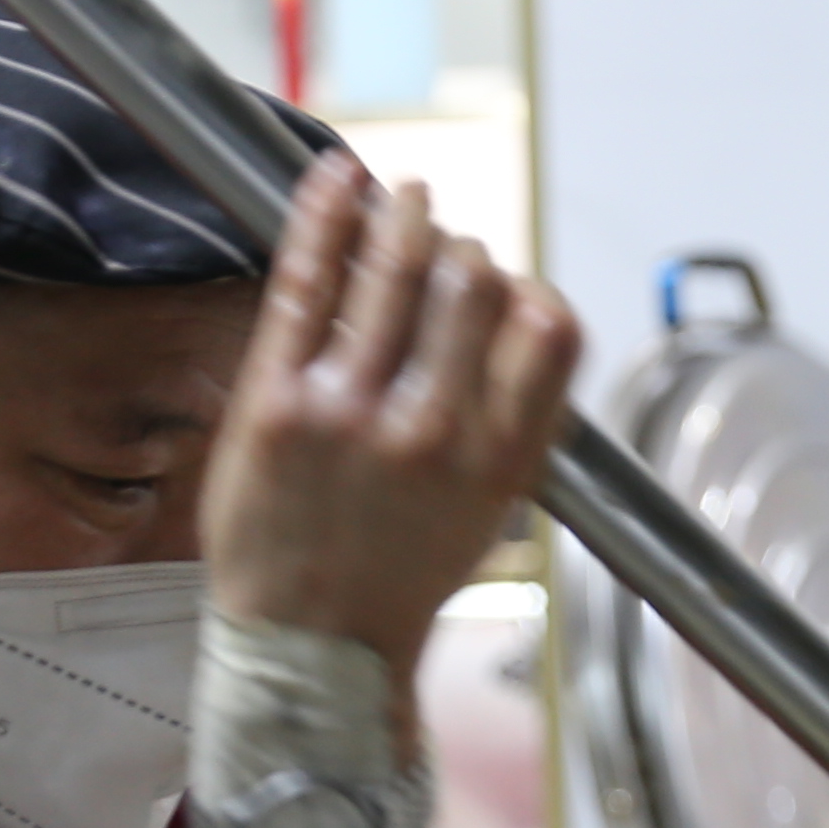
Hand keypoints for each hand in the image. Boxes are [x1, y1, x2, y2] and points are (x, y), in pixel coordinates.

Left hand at [203, 153, 582, 685]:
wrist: (309, 648)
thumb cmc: (395, 573)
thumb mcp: (488, 510)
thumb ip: (509, 416)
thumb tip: (516, 311)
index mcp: (500, 459)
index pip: (551, 327)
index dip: (528, 290)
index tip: (501, 289)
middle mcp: (436, 430)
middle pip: (474, 282)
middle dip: (461, 249)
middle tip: (439, 245)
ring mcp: (353, 412)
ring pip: (397, 265)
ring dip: (404, 213)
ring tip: (401, 198)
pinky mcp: (278, 401)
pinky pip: (309, 280)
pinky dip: (326, 214)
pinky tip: (337, 179)